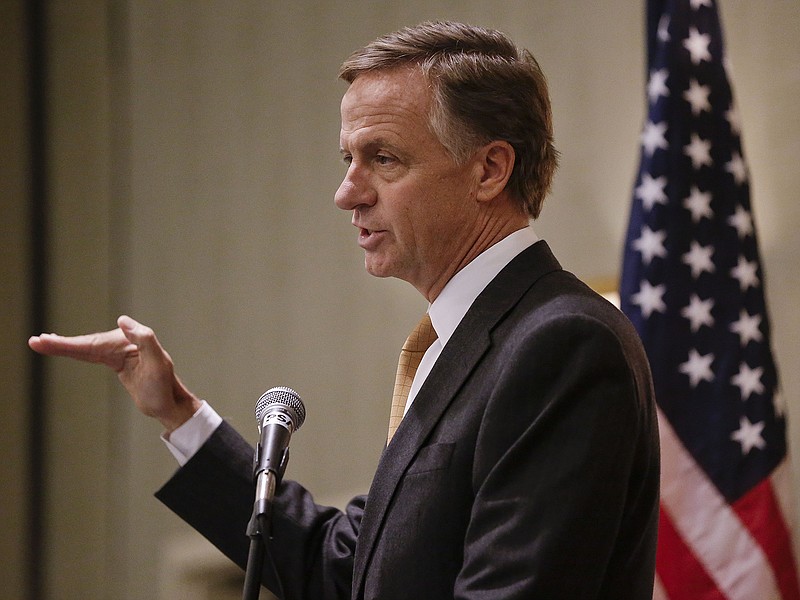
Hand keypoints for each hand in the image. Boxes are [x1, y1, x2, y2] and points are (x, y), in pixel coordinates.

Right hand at [28, 315, 201, 432]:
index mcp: (131, 341)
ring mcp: (119, 352)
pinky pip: (92, 354)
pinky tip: (64, 348)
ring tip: (40, 343)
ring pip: (87, 348)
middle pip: (87, 343)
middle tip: (36, 342)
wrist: (168, 403)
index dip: (70, 343)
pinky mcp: (117, 361)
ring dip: (64, 346)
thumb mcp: (158, 364)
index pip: (95, 342)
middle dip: (61, 344)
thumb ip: (144, 339)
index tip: (50, 341)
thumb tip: (123, 321)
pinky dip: (76, 351)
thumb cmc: (164, 387)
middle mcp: (124, 343)